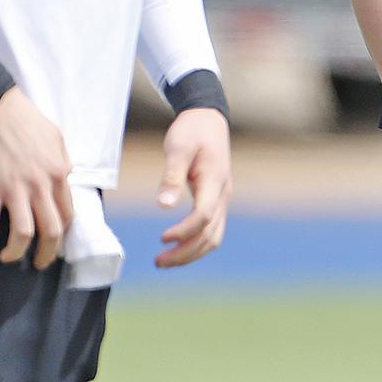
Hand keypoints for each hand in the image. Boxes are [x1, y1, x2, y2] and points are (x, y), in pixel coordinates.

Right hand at [0, 88, 72, 268]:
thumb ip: (61, 163)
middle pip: (51, 230)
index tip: (54, 242)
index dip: (62, 234)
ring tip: (10, 258)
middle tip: (39, 264)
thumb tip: (63, 179)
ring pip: (22, 233)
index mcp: (60, 173)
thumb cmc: (26, 119)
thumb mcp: (56, 139)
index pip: (68, 215)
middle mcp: (40, 184)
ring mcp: (14, 187)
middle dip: (47, 254)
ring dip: (16, 252)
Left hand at [155, 108, 231, 267]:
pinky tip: (177, 246)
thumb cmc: (191, 131)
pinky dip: (196, 243)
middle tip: (158, 263)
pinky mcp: (216, 199)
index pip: (204, 215)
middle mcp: (223, 193)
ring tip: (164, 261)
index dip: (184, 231)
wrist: (208, 119)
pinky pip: (212, 229)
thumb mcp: (178, 148)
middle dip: (186, 253)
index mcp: (214, 180)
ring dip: (191, 253)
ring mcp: (222, 198)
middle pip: (211, 234)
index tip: (162, 238)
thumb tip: (164, 206)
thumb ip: (172, 177)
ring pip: (214, 236)